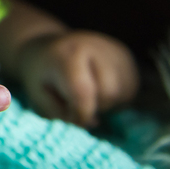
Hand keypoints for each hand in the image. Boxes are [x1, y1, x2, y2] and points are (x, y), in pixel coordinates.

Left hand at [15, 30, 137, 126]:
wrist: (46, 48)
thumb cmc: (40, 76)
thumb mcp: (39, 97)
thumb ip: (61, 114)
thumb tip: (93, 122)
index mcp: (69, 54)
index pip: (84, 92)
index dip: (80, 114)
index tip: (71, 118)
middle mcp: (96, 46)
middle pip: (109, 92)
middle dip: (95, 106)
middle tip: (76, 102)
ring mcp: (114, 50)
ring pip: (123, 92)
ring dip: (106, 101)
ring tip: (86, 91)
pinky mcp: (126, 56)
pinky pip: (130, 88)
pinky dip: (116, 95)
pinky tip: (98, 87)